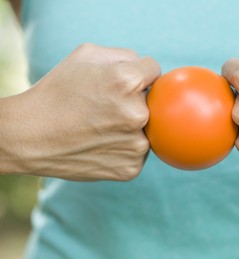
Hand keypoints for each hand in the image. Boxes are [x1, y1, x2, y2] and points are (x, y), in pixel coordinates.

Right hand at [1, 43, 160, 180]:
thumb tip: (148, 69)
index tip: (119, 84)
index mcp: (128, 81)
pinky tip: (102, 144)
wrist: (30, 137)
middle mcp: (138, 114)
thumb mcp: (86, 56)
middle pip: (153, 101)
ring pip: (148, 128)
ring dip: (133, 126)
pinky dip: (125, 147)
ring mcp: (136, 145)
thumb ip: (125, 56)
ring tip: (102, 127)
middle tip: (107, 107)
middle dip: (136, 100)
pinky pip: (138, 151)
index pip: (154, 70)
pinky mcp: (132, 168)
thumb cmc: (57, 92)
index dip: (136, 74)